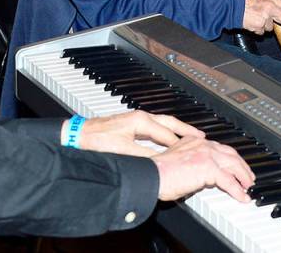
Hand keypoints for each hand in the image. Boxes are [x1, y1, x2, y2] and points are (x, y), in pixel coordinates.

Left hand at [78, 111, 203, 157]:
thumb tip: (159, 163)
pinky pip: (156, 126)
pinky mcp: (132, 123)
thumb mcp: (123, 151)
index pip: (168, 134)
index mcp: (141, 121)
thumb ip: (143, 156)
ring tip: (191, 135)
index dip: (181, 144)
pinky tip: (168, 138)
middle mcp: (141, 117)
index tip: (194, 151)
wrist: (79, 135)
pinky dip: (167, 131)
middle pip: (170, 122)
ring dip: (178, 129)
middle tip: (201, 136)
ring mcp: (137, 119)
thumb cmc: (97, 141)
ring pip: (163, 122)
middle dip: (186, 130)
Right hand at [153, 136, 254, 201]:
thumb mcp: (177, 159)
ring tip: (248, 186)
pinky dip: (237, 190)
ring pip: (233, 165)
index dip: (230, 157)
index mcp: (195, 141)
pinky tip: (242, 196)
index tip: (235, 164)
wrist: (153, 175)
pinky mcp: (209, 168)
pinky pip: (229, 181)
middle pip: (230, 154)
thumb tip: (202, 176)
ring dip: (243, 177)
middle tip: (247, 176)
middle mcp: (203, 144)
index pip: (219, 147)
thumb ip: (191, 161)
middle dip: (241, 165)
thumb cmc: (159, 172)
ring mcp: (207, 155)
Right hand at [242, 0, 280, 36]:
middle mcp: (270, 7)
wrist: (234, 8)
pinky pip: (262, 31)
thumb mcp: (262, 0)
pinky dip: (258, 29)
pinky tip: (253, 23)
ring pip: (271, 27)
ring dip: (265, 26)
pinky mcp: (260, 25)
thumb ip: (274, 5)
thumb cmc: (247, 4)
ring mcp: (265, 17)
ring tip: (257, 19)